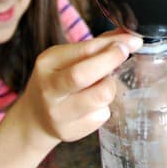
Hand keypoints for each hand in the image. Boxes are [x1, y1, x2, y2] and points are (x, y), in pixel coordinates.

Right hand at [23, 33, 142, 144]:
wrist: (35, 117)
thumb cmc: (57, 80)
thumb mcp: (66, 59)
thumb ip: (95, 47)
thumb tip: (126, 36)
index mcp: (47, 63)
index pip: (83, 50)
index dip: (110, 45)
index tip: (131, 41)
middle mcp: (49, 89)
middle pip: (84, 75)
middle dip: (111, 61)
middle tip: (125, 53)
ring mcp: (58, 113)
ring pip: (100, 97)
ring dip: (109, 87)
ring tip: (102, 85)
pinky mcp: (70, 131)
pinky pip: (102, 115)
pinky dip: (104, 106)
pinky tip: (92, 105)